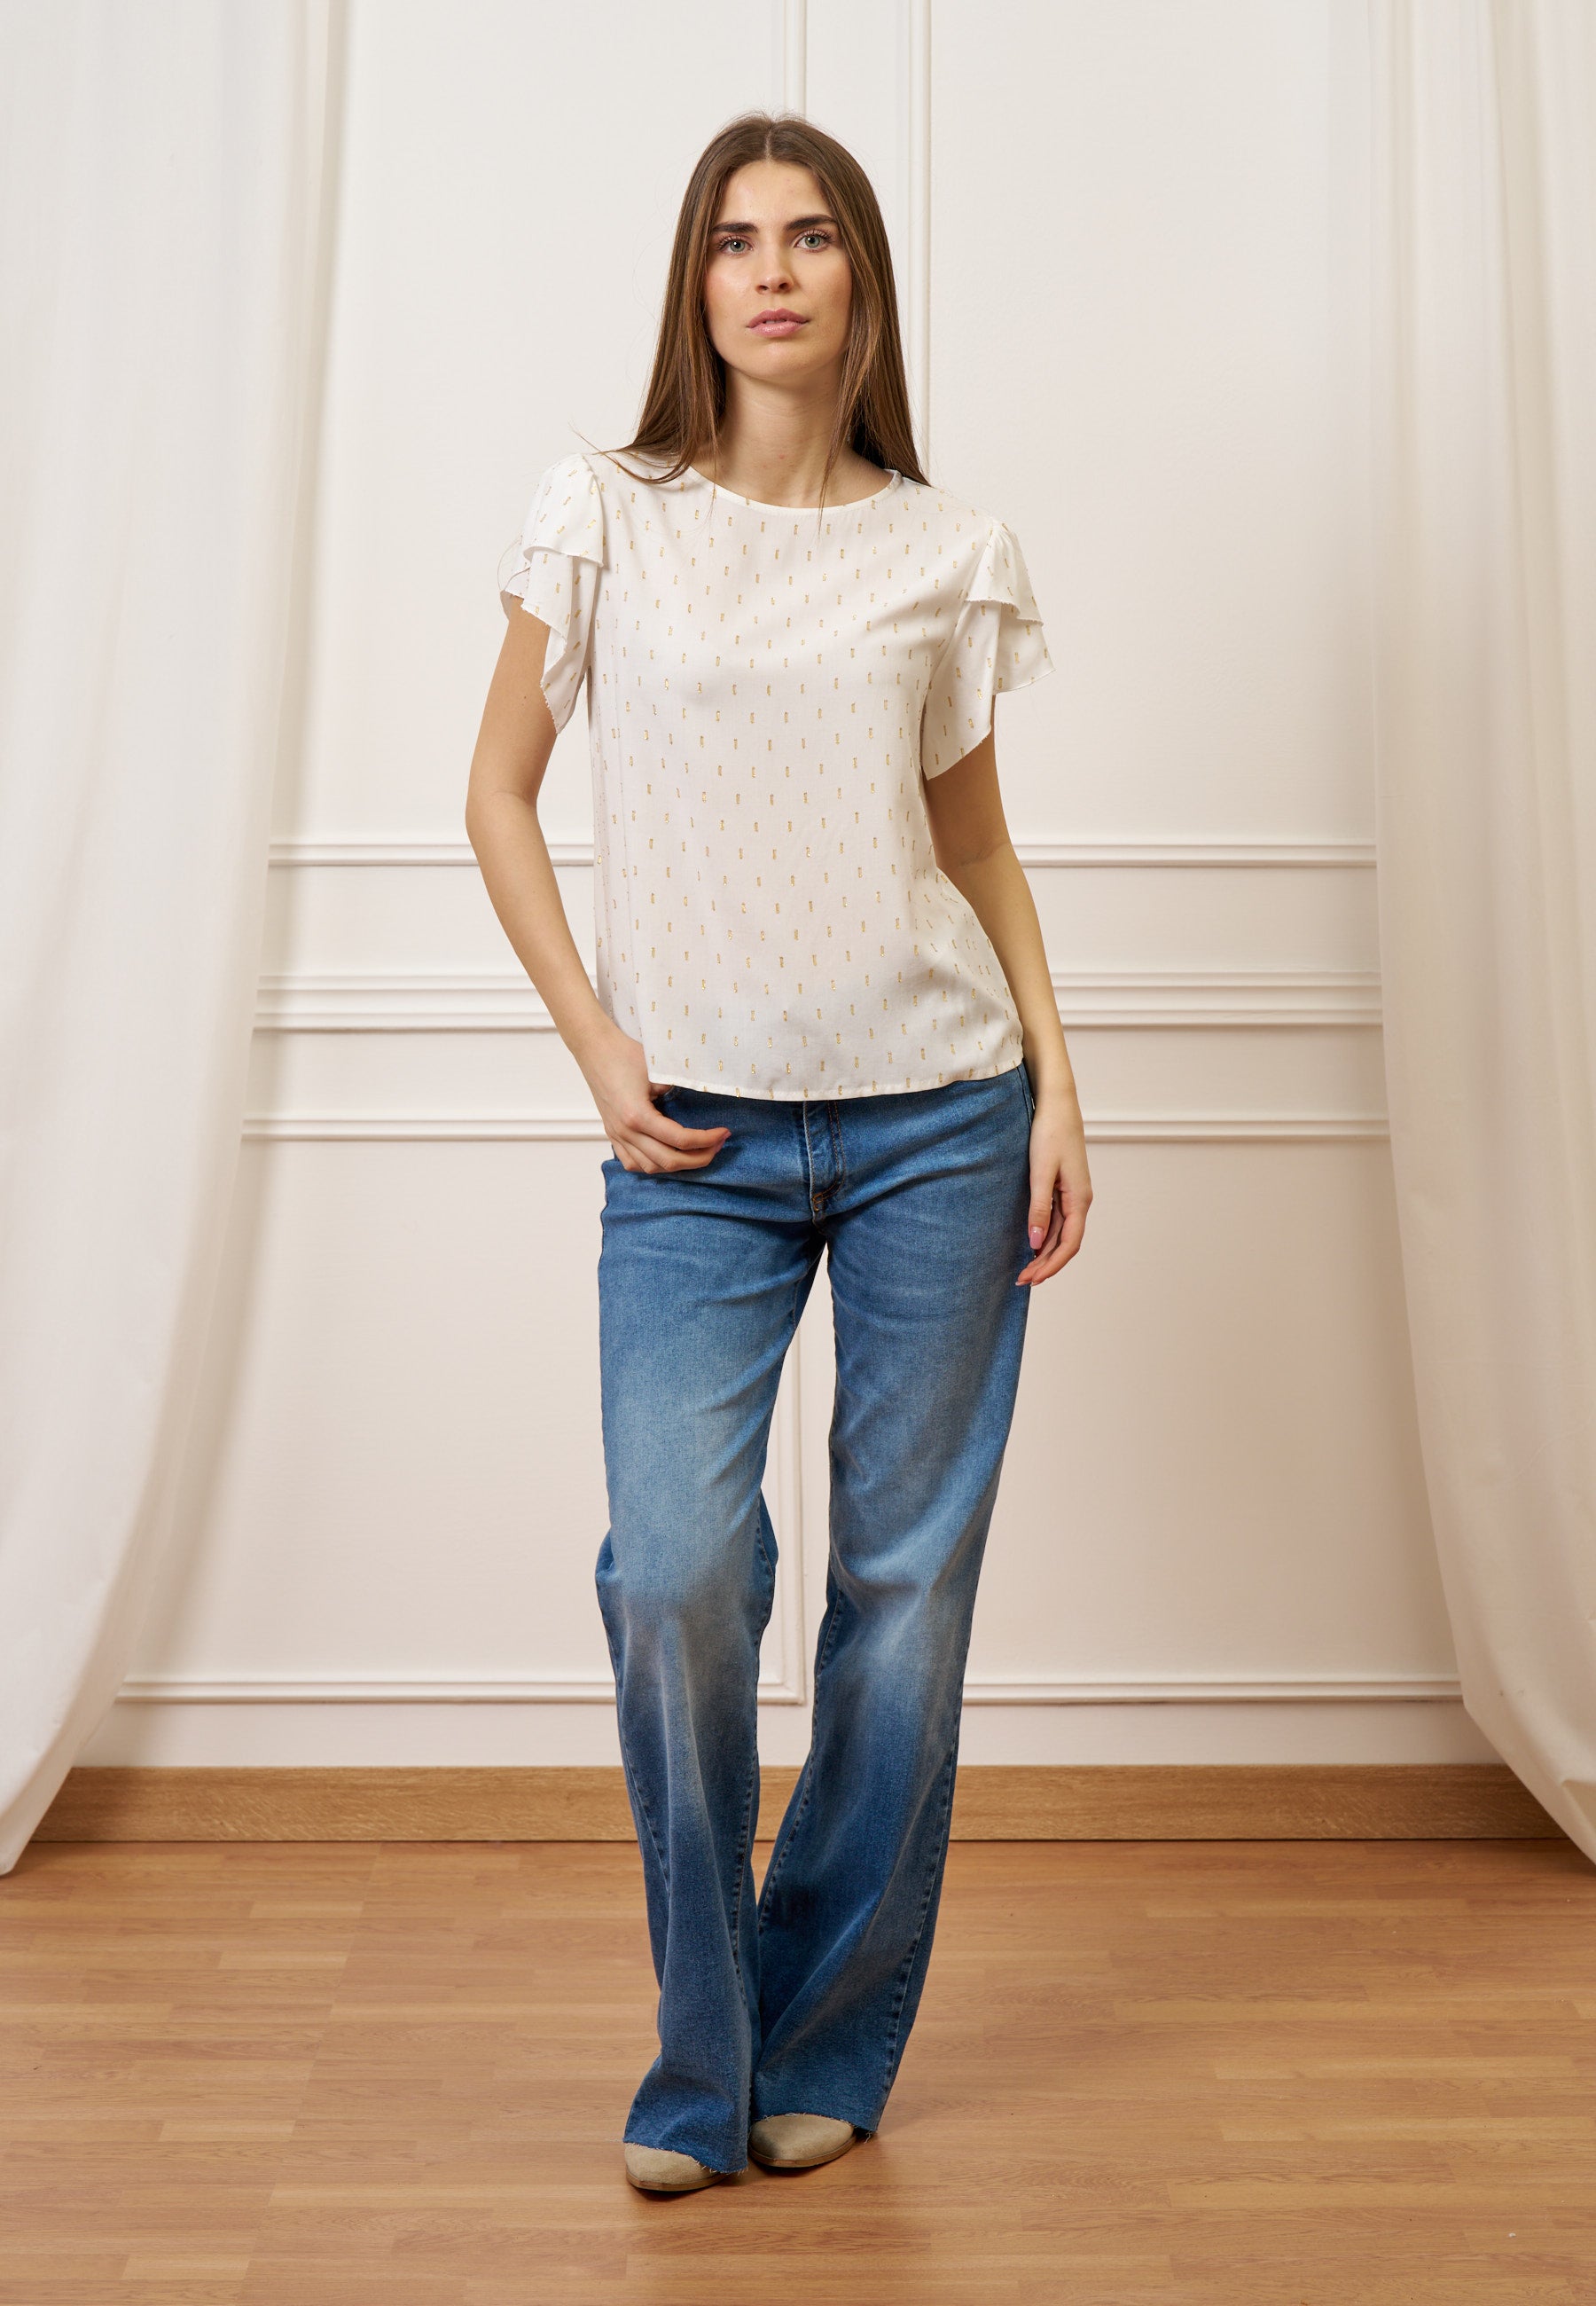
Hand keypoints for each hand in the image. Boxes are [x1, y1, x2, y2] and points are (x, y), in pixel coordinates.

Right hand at [581, 1021, 729, 1173]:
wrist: (595, 1049)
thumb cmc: (625, 1054)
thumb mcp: (659, 1069)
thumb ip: (681, 1089)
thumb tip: (704, 1101)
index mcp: (637, 1116)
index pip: (681, 1140)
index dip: (707, 1140)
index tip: (724, 1132)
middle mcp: (626, 1132)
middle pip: (669, 1161)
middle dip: (699, 1158)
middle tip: (718, 1146)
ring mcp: (617, 1135)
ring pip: (650, 1167)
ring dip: (678, 1166)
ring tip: (698, 1153)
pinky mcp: (612, 1134)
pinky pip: (632, 1163)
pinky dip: (653, 1166)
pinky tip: (668, 1157)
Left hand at [1018, 1085, 1090, 1285]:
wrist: (1056, 1104)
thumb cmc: (1050, 1133)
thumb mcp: (1041, 1172)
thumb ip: (1039, 1208)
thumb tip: (1036, 1242)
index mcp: (1080, 1199)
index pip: (1069, 1244)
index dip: (1051, 1265)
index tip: (1032, 1279)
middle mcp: (1081, 1200)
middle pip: (1066, 1242)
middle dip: (1045, 1264)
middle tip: (1021, 1280)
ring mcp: (1073, 1194)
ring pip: (1062, 1233)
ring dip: (1045, 1252)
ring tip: (1024, 1268)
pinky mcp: (1064, 1187)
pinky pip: (1058, 1219)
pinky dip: (1045, 1236)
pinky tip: (1031, 1244)